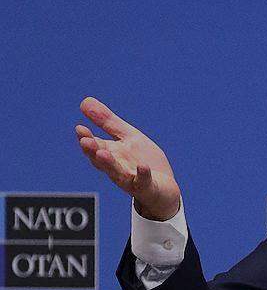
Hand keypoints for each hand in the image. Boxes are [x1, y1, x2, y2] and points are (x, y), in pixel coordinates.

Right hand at [75, 97, 181, 220]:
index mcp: (112, 155)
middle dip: (93, 151)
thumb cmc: (142, 161)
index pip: (96, 146)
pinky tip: (142, 167)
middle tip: (85, 141)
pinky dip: (142, 175)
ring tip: (102, 153)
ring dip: (109, 164)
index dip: (87, 138)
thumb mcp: (127, 137)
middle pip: (102, 161)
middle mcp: (117, 168)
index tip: (80, 128)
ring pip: (117, 173)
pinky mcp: (147, 187)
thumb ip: (108, 122)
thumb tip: (85, 101)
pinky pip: (143, 182)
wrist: (164, 188)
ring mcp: (131, 179)